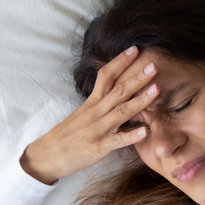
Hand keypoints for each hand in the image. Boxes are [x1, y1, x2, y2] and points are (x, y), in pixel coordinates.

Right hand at [21, 46, 158, 183]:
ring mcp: (98, 129)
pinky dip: (131, 136)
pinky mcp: (99, 147)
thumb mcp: (83, 113)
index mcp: (92, 102)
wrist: (48, 155)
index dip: (120, 62)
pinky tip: (145, 131)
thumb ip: (100, 101)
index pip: (106, 76)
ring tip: (156, 90)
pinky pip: (117, 141)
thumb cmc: (68, 134)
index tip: (135, 49)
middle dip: (137, 77)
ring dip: (140, 100)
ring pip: (121, 112)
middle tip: (154, 65)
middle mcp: (96, 112)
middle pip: (118, 90)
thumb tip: (117, 88)